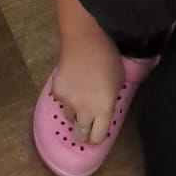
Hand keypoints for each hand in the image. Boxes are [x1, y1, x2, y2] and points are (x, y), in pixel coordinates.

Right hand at [53, 24, 123, 144]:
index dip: (96, 137)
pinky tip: (70, 82)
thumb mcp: (117, 83)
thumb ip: (108, 102)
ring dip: (74, 112)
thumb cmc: (107, 57)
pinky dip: (65, 95)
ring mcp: (69, 103)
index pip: (97, 137)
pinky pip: (61, 100)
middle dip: (83, 134)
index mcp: (104, 110)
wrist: (86, 39)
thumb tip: (103, 109)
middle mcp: (85, 111)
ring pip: (69, 117)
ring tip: (78, 96)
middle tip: (84, 126)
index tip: (96, 133)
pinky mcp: (57, 92)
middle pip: (80, 136)